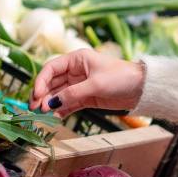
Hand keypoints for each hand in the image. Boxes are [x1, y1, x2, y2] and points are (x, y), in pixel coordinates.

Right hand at [29, 50, 144, 117]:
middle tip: (35, 109)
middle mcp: (75, 71)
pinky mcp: (86, 98)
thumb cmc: (121, 77)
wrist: (141, 88)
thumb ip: (72, 94)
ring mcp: (80, 85)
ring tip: (43, 115)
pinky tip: (54, 117)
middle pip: (52, 83)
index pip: (51, 68)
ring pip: (59, 95)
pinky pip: (69, 104)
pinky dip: (61, 110)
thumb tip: (52, 103)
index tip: (38, 95)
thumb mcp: (95, 84)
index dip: (42, 81)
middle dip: (43, 96)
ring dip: (50, 104)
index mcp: (76, 59)